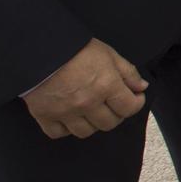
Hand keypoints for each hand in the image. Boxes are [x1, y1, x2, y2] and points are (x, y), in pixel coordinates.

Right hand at [23, 38, 147, 138]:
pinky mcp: (45, 116)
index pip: (129, 108)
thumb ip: (127, 72)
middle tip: (114, 103)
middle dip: (116, 114)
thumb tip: (141, 87)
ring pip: (86, 132)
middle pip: (109, 123)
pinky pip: (59, 133)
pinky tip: (70, 117)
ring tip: (92, 111)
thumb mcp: (108, 53)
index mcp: (106, 85)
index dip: (136, 103)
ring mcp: (66, 112)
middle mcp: (87, 103)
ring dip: (92, 123)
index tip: (135, 97)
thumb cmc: (75, 48)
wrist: (39, 49)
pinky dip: (65, 128)